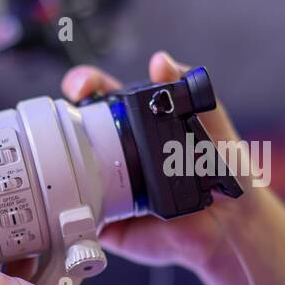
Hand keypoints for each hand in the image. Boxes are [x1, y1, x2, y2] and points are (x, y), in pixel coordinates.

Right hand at [62, 50, 248, 273]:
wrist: (229, 223)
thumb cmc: (223, 172)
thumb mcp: (210, 122)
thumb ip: (186, 90)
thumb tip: (160, 61)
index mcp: (136, 124)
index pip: (101, 96)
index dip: (86, 85)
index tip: (81, 86)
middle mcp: (116, 152)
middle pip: (75, 127)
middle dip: (61, 116)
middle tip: (68, 114)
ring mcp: (106, 185)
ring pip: (68, 167)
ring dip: (56, 158)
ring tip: (63, 153)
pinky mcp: (106, 219)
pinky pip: (76, 213)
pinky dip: (64, 206)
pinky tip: (65, 196)